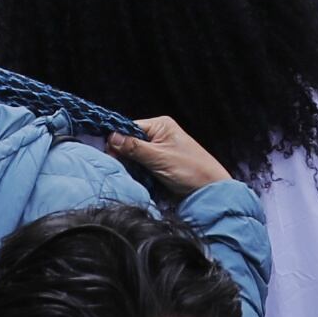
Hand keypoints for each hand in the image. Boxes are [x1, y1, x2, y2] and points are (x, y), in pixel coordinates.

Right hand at [104, 114, 232, 198]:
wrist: (209, 191)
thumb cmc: (190, 170)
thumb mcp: (159, 157)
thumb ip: (134, 147)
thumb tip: (112, 137)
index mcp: (160, 125)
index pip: (130, 127)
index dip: (117, 139)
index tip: (108, 153)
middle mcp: (158, 135)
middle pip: (129, 141)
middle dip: (122, 154)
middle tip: (117, 166)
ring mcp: (158, 151)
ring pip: (133, 156)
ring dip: (129, 165)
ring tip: (127, 174)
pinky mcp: (158, 166)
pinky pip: (140, 167)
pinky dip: (136, 173)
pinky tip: (134, 178)